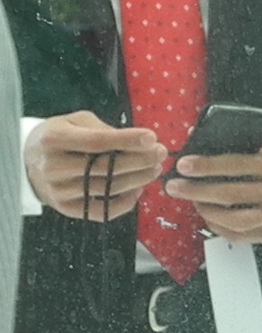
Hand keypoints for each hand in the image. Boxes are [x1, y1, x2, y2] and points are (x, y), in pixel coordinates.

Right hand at [26, 113, 164, 220]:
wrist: (28, 161)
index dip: (127, 140)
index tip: (152, 138)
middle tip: (161, 153)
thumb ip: (104, 130)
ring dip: (138, 179)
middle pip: (106, 167)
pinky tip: (138, 189)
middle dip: (140, 160)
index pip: (97, 142)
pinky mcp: (66, 208)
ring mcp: (58, 190)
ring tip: (155, 168)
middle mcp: (53, 167)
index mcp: (54, 139)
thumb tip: (140, 142)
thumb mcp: (76, 122)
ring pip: (108, 188)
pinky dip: (125, 202)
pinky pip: (102, 210)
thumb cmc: (59, 136)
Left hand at [167, 139, 261, 245]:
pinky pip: (240, 235)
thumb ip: (235, 148)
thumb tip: (194, 141)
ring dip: (207, 211)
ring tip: (193, 202)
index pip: (237, 165)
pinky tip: (208, 215)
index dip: (207, 166)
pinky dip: (218, 226)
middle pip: (232, 195)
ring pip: (236, 220)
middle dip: (197, 191)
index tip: (182, 165)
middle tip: (173, 187)